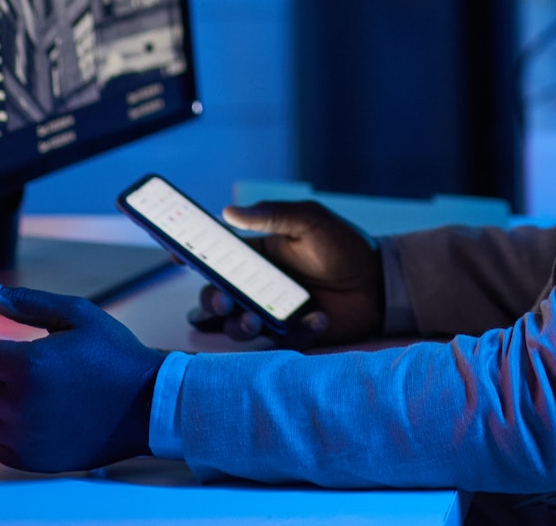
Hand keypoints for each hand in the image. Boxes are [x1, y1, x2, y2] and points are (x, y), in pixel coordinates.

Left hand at [0, 277, 164, 471]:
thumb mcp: (76, 315)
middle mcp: (18, 405)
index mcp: (28, 365)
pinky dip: (0, 425)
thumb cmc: (114, 354)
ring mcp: (23, 437)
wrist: (148, 405)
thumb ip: (24, 301)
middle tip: (1, 358)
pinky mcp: (29, 459)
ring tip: (17, 384)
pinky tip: (27, 409)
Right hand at [187, 200, 383, 347]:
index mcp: (253, 256)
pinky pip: (279, 343)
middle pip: (215, 298)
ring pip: (235, 328)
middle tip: (222, 301)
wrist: (379, 280)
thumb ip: (272, 215)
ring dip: (238, 325)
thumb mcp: (310, 220)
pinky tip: (318, 317)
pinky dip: (295, 333)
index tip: (175, 254)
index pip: (212, 256)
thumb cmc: (343, 245)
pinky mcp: (291, 335)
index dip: (188, 254)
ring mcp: (271, 313)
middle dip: (209, 302)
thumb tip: (228, 211)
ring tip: (255, 318)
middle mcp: (255, 286)